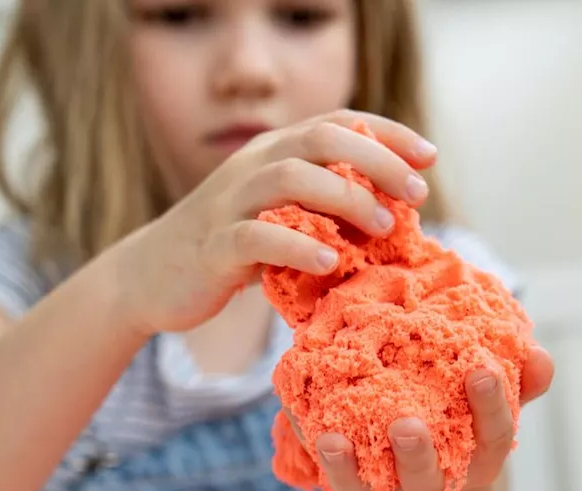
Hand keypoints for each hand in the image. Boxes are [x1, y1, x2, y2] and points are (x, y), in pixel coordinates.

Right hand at [108, 110, 437, 336]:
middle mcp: (253, 165)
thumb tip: (396, 215)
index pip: (338, 122)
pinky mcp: (214, 246)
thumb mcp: (283, 217)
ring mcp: (230, 202)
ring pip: (290, 178)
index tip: (429, 157)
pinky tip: (331, 264)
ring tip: (384, 228)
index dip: (388, 133)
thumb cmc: (233, 248)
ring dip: (346, 199)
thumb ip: (326, 208)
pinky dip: (298, 247)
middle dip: (377, 162)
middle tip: (416, 195)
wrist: (151, 276)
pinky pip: (257, 237)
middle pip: (321, 139)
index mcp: (274, 152)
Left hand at [287, 346, 555, 490]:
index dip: (492, 407)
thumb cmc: (466, 401)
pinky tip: (319, 435)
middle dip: (419, 454)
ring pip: (380, 490)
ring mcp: (399, 489)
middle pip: (433, 476)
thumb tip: (541, 359)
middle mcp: (441, 479)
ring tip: (338, 438)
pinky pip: (347, 486)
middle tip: (405, 426)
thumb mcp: (494, 388)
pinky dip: (330, 464)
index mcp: (482, 453)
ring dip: (358, 468)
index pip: (495, 436)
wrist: (424, 434)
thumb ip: (520, 374)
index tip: (482, 370)